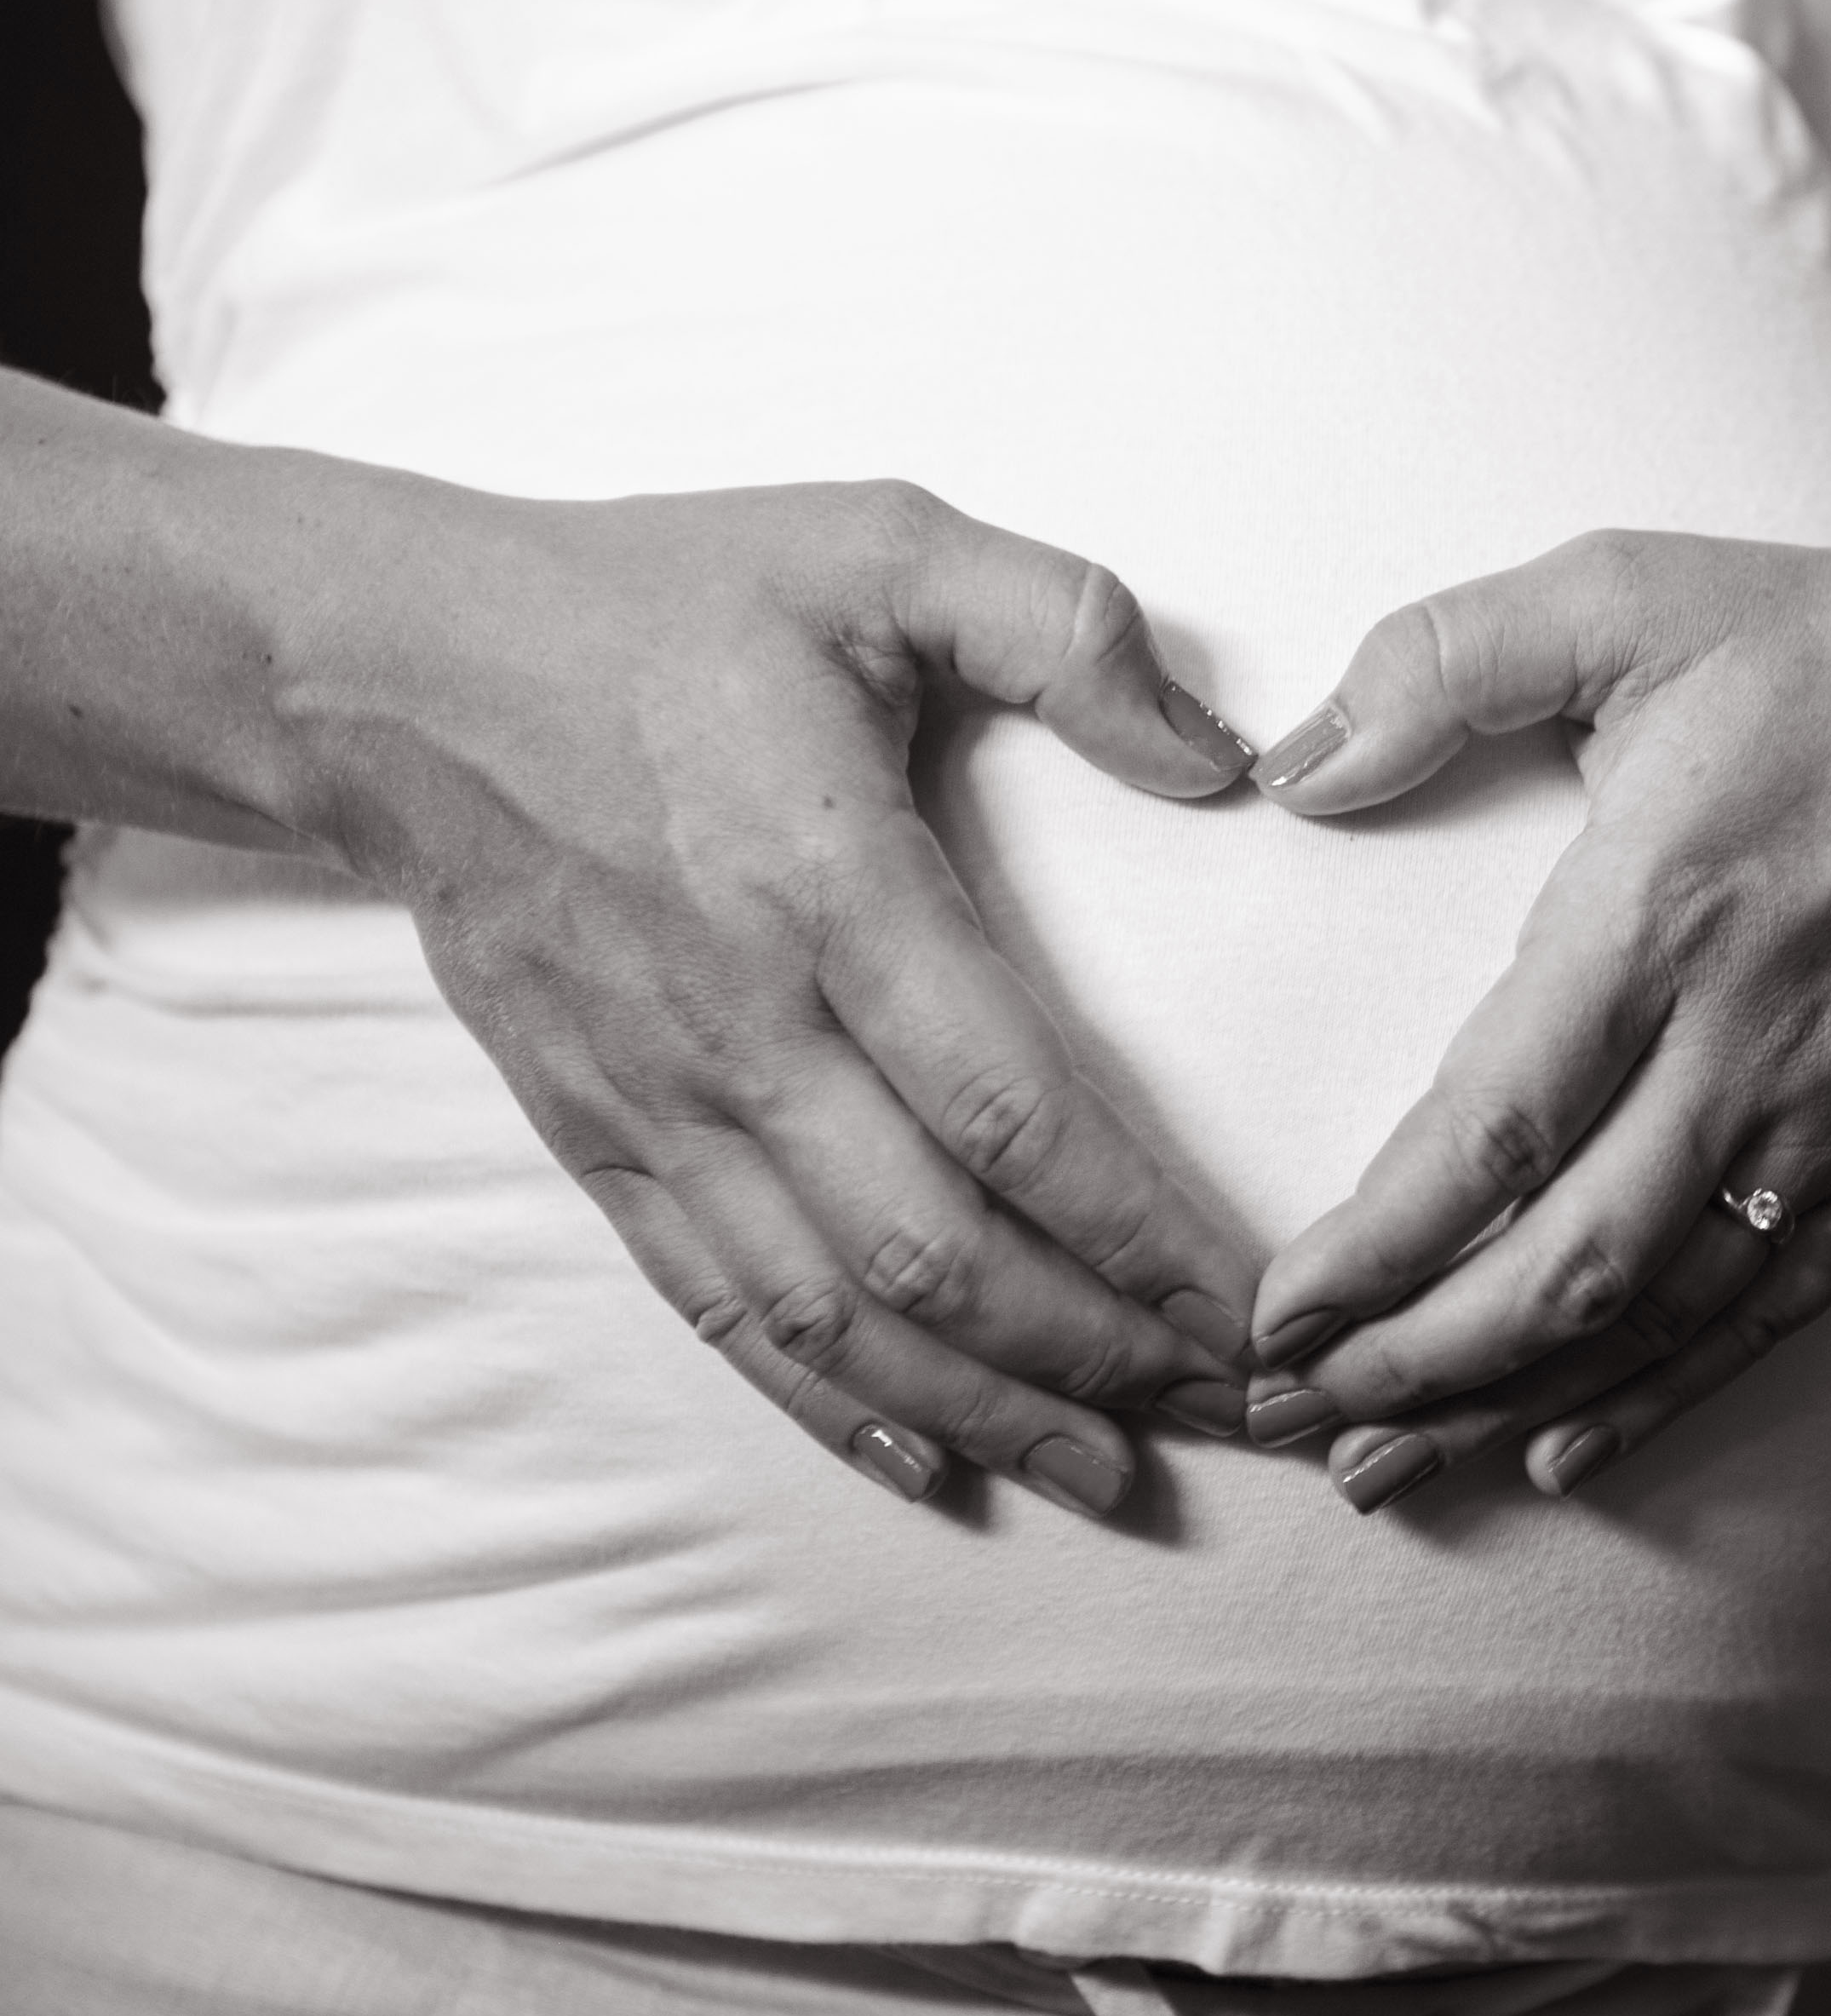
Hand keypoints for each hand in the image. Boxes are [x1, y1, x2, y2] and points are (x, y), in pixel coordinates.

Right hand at [292, 474, 1265, 1516]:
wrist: (392, 668)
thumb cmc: (662, 602)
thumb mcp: (881, 544)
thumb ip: (1064, 627)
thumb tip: (1227, 756)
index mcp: (830, 889)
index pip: (1016, 1114)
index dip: (1142, 1234)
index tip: (1253, 1303)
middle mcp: (744, 1027)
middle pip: (940, 1252)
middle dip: (1099, 1355)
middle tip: (1233, 1412)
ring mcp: (660, 1101)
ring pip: (835, 1313)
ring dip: (986, 1408)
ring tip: (1115, 1470)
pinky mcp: (599, 1140)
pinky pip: (719, 1308)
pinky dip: (829, 1401)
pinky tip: (930, 1458)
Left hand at [1234, 525, 1830, 1510]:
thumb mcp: (1626, 590)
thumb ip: (1441, 657)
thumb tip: (1293, 769)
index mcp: (1659, 916)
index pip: (1491, 1135)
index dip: (1372, 1252)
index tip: (1269, 1319)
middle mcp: (1748, 1045)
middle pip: (1564, 1265)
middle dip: (1411, 1364)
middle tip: (1293, 1418)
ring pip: (1658, 1312)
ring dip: (1511, 1405)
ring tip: (1389, 1468)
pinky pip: (1772, 1311)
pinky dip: (1664, 1393)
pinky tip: (1564, 1451)